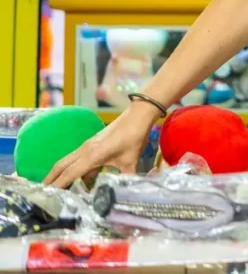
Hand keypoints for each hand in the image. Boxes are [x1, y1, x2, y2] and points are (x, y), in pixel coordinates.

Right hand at [43, 102, 157, 188]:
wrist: (138, 116)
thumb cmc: (133, 137)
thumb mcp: (130, 161)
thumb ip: (125, 179)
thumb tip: (123, 193)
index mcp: (91, 156)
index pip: (69, 173)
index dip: (58, 185)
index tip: (48, 195)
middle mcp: (85, 150)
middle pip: (62, 165)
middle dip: (51, 178)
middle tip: (43, 191)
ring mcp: (88, 145)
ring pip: (70, 162)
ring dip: (64, 174)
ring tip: (61, 189)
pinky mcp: (93, 143)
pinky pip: (80, 159)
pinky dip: (77, 169)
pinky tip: (84, 179)